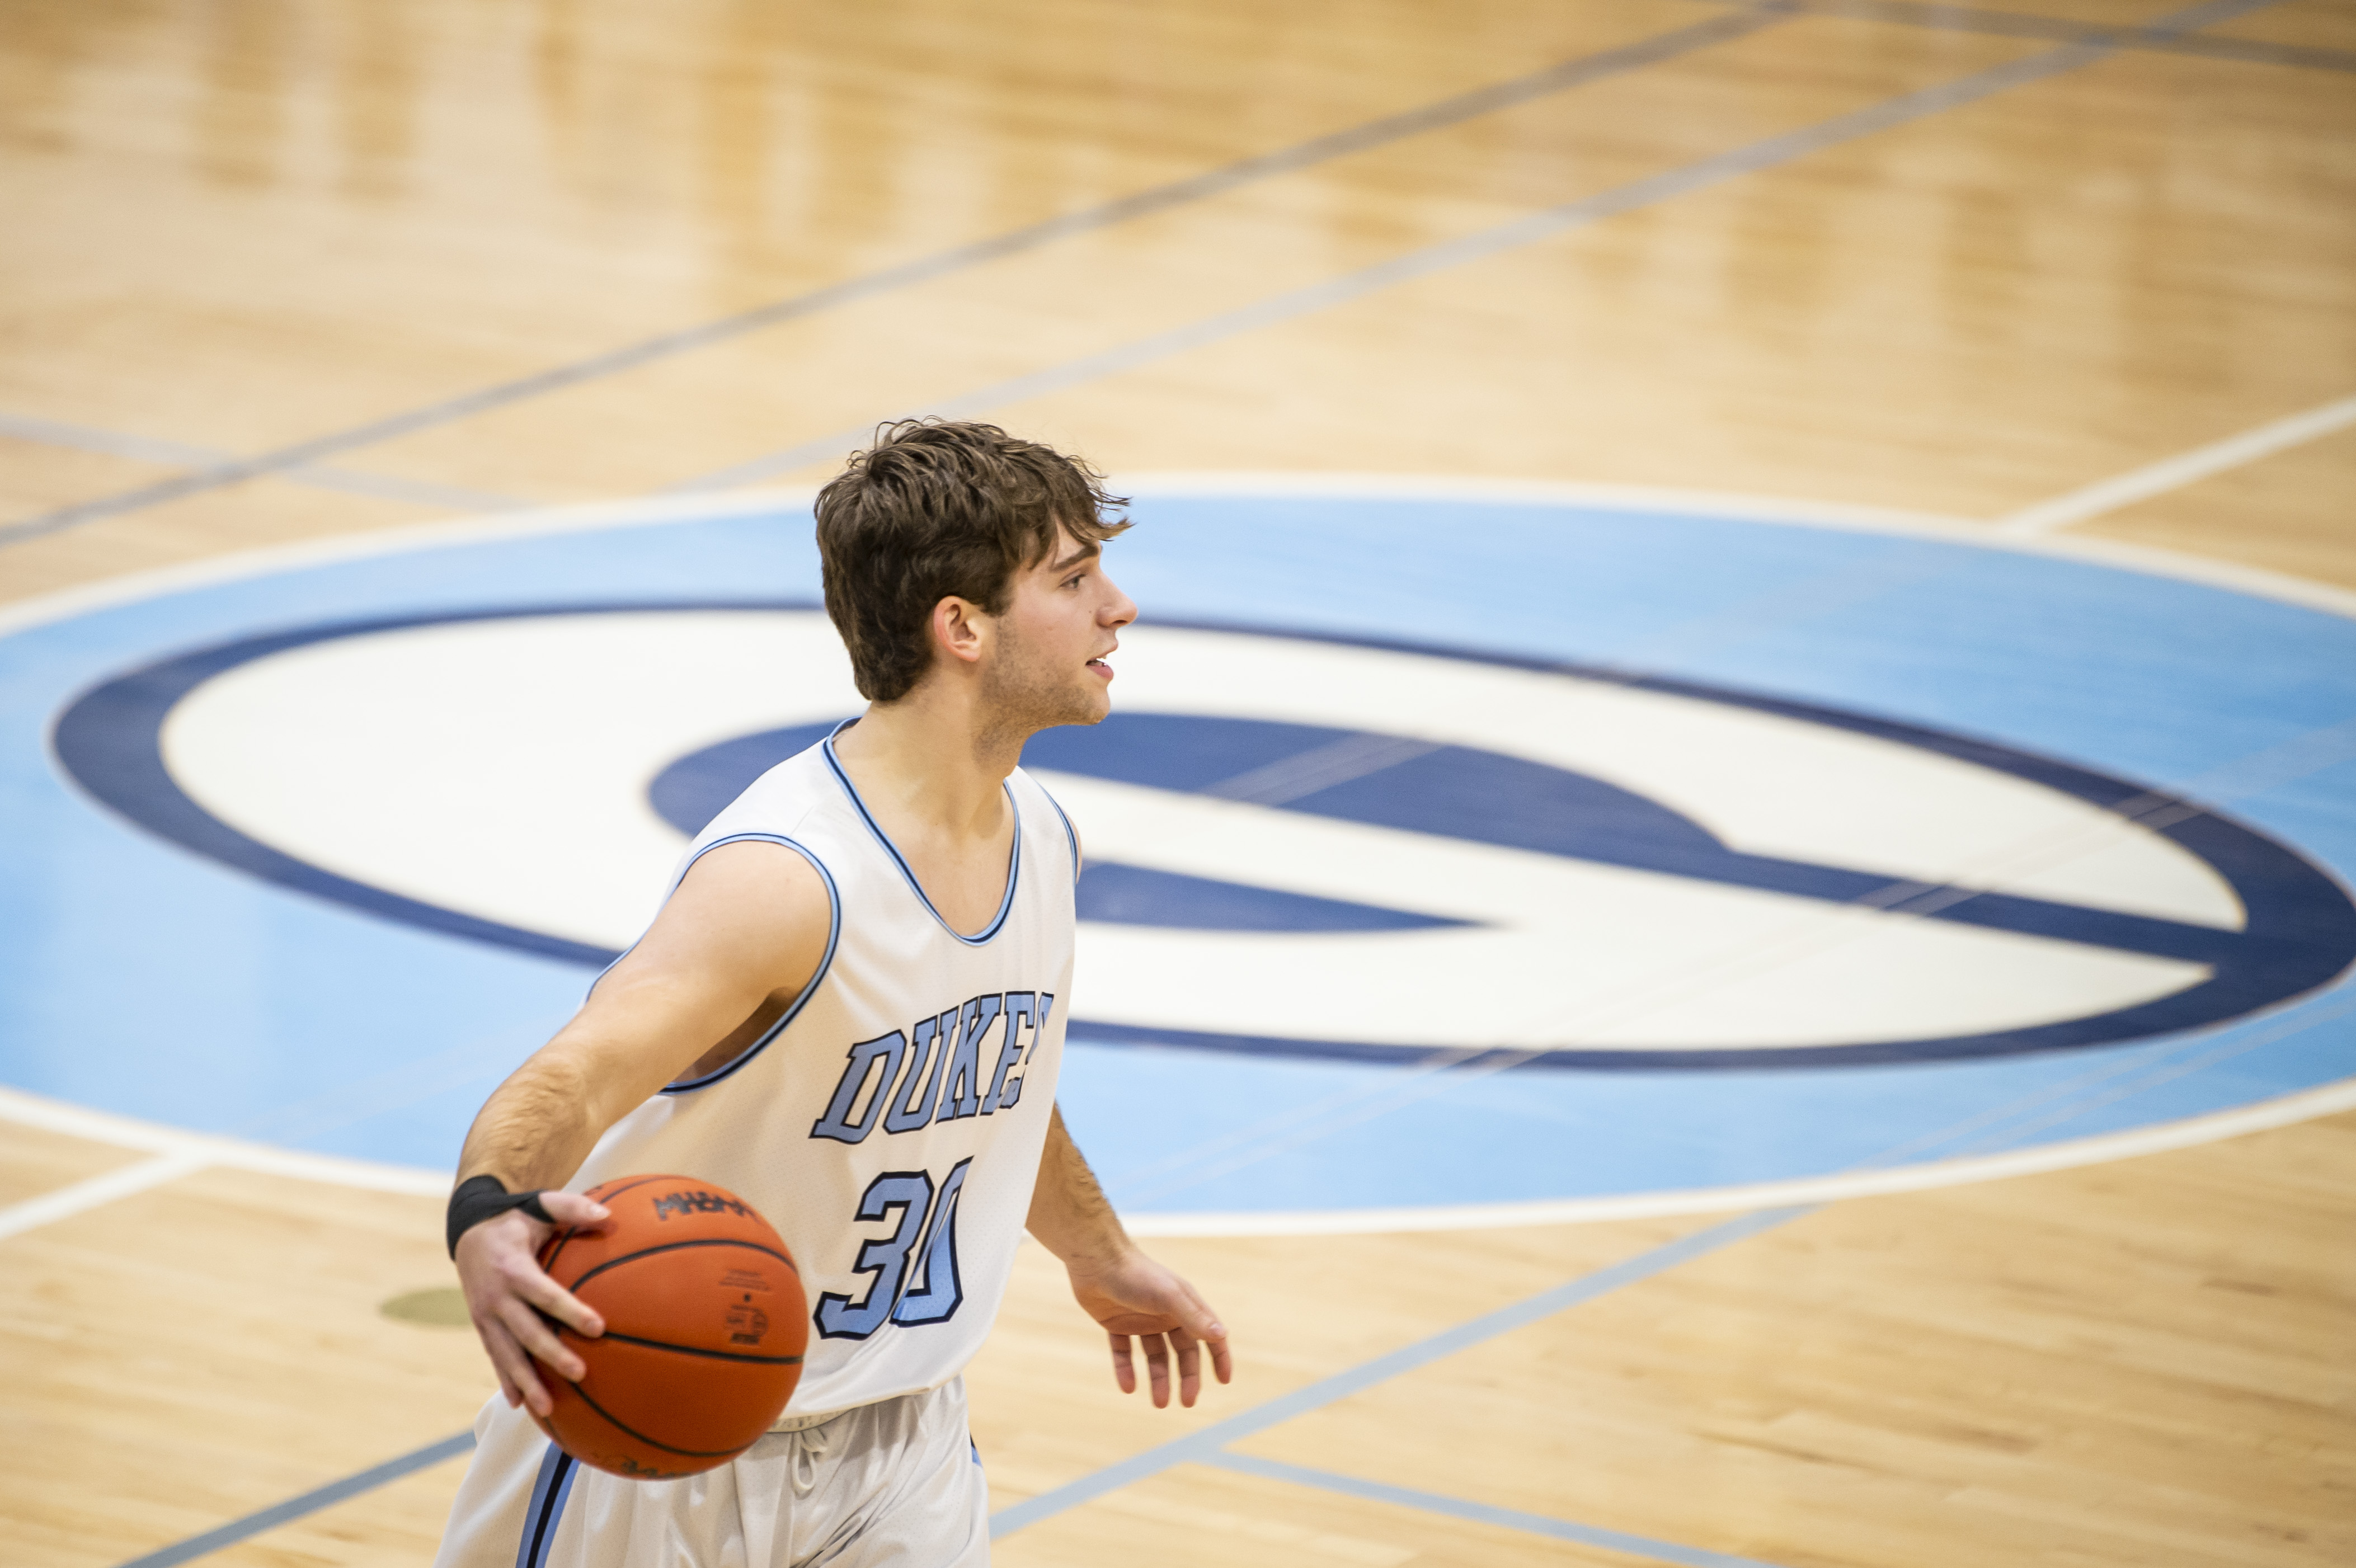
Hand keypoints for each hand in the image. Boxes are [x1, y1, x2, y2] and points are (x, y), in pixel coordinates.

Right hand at [453, 1190, 610, 1416]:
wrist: (467, 1231)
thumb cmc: (515, 1219)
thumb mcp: (540, 1205)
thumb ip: (573, 1208)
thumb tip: (609, 1214)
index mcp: (513, 1269)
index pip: (545, 1294)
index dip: (570, 1311)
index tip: (598, 1326)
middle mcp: (496, 1297)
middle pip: (526, 1332)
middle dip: (552, 1355)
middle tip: (580, 1373)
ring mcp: (485, 1316)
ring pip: (506, 1354)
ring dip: (527, 1382)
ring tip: (549, 1407)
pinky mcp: (481, 1327)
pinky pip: (494, 1357)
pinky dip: (506, 1381)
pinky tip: (520, 1406)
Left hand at [1066, 1248, 1232, 1408]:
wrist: (1095, 1259)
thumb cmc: (1136, 1274)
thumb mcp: (1168, 1297)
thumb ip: (1193, 1316)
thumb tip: (1220, 1336)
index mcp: (1184, 1305)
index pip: (1209, 1334)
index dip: (1219, 1356)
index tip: (1223, 1381)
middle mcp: (1165, 1314)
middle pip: (1183, 1353)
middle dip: (1187, 1377)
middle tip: (1187, 1402)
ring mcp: (1141, 1321)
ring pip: (1155, 1357)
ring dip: (1158, 1379)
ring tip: (1160, 1403)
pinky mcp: (1116, 1325)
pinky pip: (1124, 1353)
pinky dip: (1126, 1369)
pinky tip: (1128, 1386)